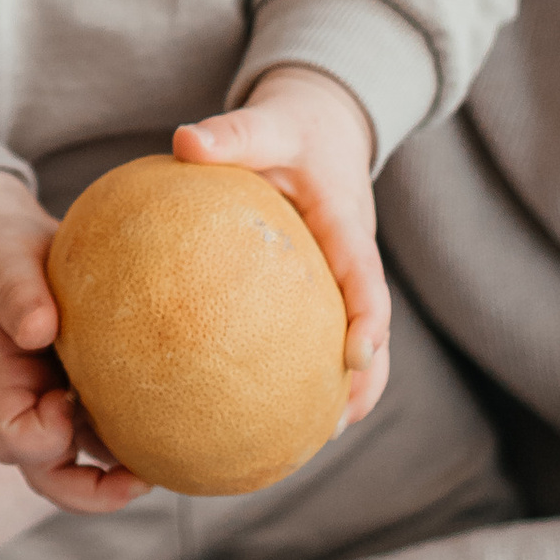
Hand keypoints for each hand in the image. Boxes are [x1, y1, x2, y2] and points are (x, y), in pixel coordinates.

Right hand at [0, 175, 146, 517]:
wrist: (1, 240)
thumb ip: (15, 293)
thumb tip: (40, 329)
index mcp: (3, 381)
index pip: (10, 438)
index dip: (38, 437)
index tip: (65, 398)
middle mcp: (32, 403)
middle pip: (49, 475)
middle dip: (89, 491)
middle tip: (138, 481)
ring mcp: (60, 400)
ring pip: (85, 463)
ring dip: (119, 477)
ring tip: (167, 468)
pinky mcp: (90, 387)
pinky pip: (112, 428)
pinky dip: (137, 439)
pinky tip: (176, 422)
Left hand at [169, 65, 391, 426]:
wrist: (323, 123)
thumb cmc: (294, 127)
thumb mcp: (268, 122)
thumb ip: (233, 133)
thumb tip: (185, 143)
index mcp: (348, 224)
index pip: (367, 277)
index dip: (369, 320)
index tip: (356, 356)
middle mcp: (353, 259)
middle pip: (374, 328)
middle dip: (365, 378)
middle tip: (339, 422)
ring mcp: (342, 278)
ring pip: (354, 341)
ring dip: (344, 387)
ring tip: (311, 437)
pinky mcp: (324, 287)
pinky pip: (318, 331)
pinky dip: (303, 368)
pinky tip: (262, 405)